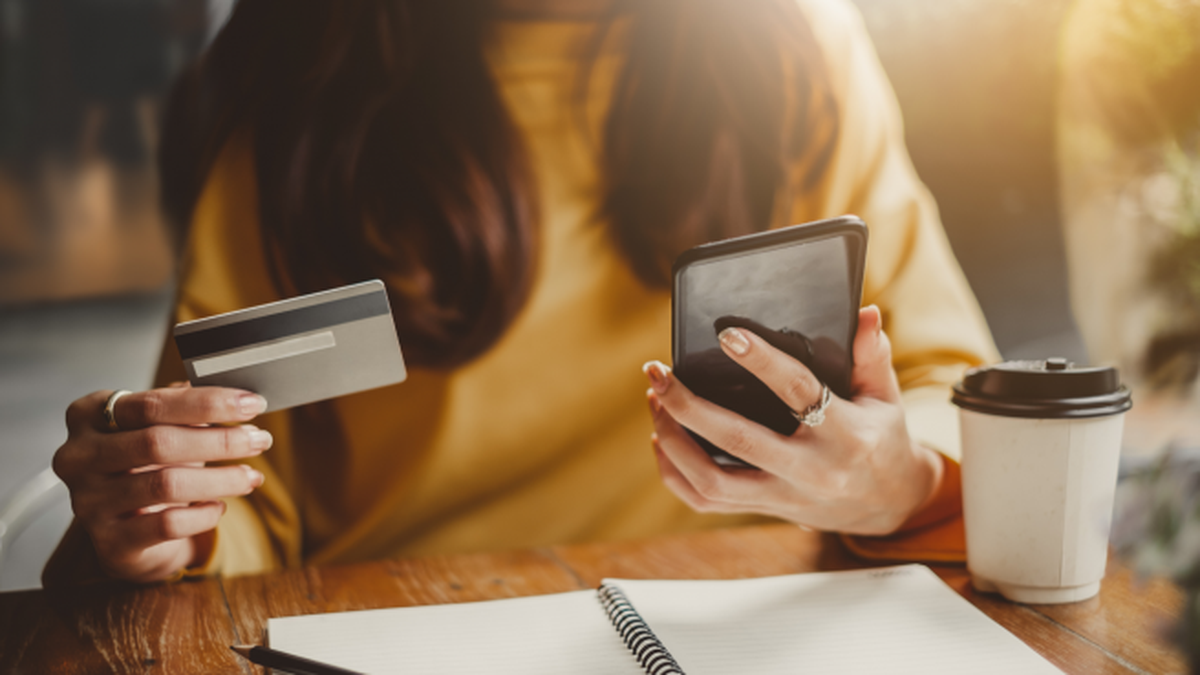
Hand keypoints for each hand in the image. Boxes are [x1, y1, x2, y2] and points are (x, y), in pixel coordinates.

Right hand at [52, 384, 271, 582]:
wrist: (126, 527)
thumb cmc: (148, 465)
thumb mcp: (161, 428)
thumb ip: (189, 408)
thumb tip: (239, 398)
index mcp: (89, 415)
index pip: (152, 403)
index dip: (208, 402)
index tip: (252, 403)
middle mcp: (79, 457)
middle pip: (158, 442)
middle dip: (220, 440)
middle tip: (260, 440)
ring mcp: (89, 502)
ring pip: (166, 485)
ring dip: (221, 478)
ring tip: (251, 475)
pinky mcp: (110, 542)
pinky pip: (168, 524)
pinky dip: (204, 514)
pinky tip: (219, 507)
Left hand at [644, 305, 942, 534]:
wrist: (889, 505)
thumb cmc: (881, 439)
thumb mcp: (886, 397)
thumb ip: (872, 355)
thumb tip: (864, 313)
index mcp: (845, 434)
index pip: (798, 391)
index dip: (762, 362)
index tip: (727, 335)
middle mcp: (810, 470)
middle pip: (737, 440)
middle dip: (688, 405)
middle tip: (658, 372)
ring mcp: (784, 496)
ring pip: (712, 480)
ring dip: (673, 440)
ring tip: (656, 401)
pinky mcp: (765, 510)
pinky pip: (706, 501)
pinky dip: (675, 473)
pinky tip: (661, 439)